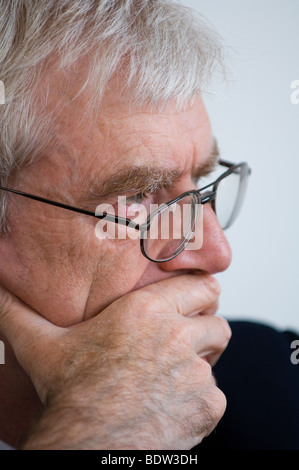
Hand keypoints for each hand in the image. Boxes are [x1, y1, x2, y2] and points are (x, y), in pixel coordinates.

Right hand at [0, 274, 230, 449]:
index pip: (200, 285)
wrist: (87, 446)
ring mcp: (196, 371)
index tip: (194, 301)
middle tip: (183, 342)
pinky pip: (215, 395)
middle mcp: (177, 334)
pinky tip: (169, 407)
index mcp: (146, 311)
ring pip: (215, 359)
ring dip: (200, 365)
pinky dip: (199, 401)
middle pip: (216, 320)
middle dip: (204, 329)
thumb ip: (18, 312)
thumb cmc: (69, 395)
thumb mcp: (40, 345)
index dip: (201, 293)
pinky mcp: (207, 404)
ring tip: (171, 377)